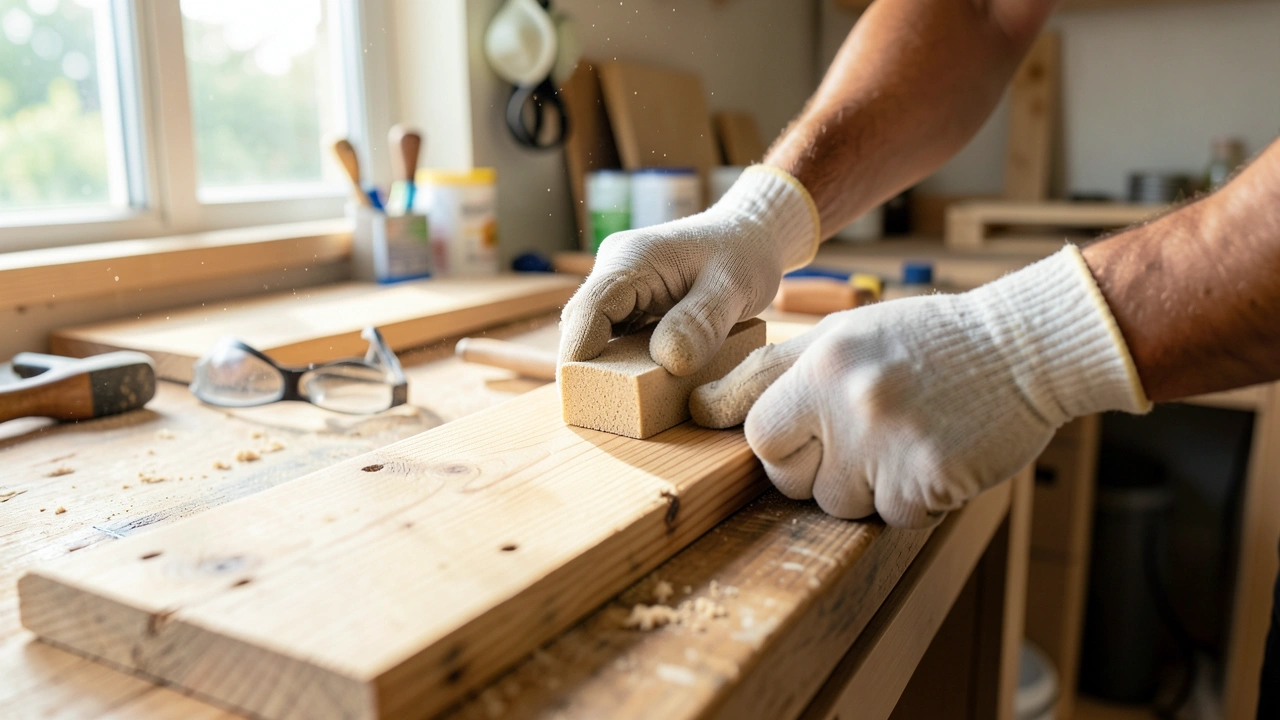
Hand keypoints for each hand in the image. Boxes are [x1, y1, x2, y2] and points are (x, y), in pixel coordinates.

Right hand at [558, 166, 818, 375]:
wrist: (749, 236)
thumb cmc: (744, 255)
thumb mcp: (735, 287)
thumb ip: (702, 321)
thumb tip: (668, 360)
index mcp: (632, 259)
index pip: (589, 309)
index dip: (580, 354)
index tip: (587, 396)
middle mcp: (615, 269)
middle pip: (582, 325)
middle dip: (591, 369)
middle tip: (616, 411)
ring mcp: (618, 287)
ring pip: (594, 334)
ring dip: (607, 368)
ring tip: (634, 401)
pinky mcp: (628, 303)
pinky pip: (614, 336)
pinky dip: (624, 362)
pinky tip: (647, 382)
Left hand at [690, 247, 1150, 527]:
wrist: (1025, 348)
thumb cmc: (927, 341)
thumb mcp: (846, 332)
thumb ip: (776, 368)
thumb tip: (704, 406)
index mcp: (823, 361)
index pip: (756, 431)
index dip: (771, 443)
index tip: (788, 442)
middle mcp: (849, 401)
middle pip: (786, 479)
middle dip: (809, 472)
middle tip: (853, 443)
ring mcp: (891, 443)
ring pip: (838, 505)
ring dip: (864, 488)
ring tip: (900, 443)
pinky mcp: (931, 477)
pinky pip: (893, 518)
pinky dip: (910, 500)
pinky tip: (932, 459)